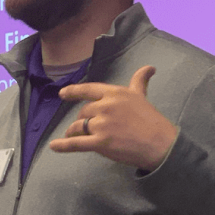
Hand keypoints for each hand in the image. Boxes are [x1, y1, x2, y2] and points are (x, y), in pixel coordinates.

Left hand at [49, 65, 177, 170]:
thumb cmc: (151, 120)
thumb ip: (139, 82)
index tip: (63, 94)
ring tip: (74, 136)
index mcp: (114, 94)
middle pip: (82, 113)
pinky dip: (63, 146)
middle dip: (82, 120)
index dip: (73, 92)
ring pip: (78, 127)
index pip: (88, 90)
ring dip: (73, 132)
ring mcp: (102, 125)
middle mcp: (106, 106)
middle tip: (87, 127)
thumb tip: (149, 68)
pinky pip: (76, 144)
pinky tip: (54, 146)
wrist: (160, 144)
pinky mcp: (100, 143)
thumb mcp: (142, 96)